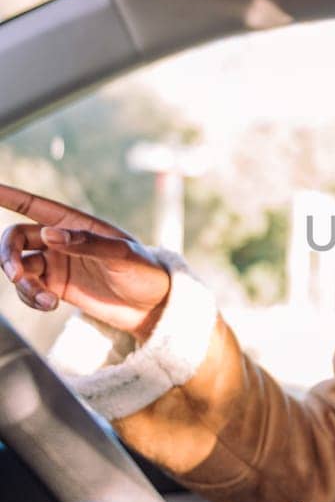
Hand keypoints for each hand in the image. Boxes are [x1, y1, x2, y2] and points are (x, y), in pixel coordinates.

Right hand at [0, 184, 170, 337]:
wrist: (154, 305)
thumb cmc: (144, 271)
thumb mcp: (121, 255)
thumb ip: (86, 243)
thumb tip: (48, 234)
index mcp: (74, 223)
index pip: (34, 205)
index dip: (9, 196)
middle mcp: (59, 241)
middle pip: (15, 239)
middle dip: (7, 256)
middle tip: (16, 275)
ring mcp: (56, 265)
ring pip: (19, 268)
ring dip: (23, 285)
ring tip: (47, 301)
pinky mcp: (56, 288)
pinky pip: (29, 290)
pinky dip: (31, 298)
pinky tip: (49, 305)